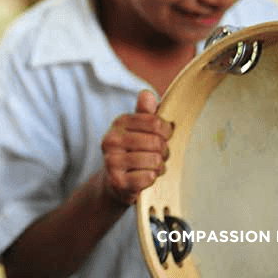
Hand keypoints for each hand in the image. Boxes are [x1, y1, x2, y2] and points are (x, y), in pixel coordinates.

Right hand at [100, 89, 171, 205]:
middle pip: (156, 142)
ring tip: (153, 166)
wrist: (116, 182)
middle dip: (163, 151)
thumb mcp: (139, 129)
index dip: (166, 131)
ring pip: (154, 160)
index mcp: (119, 123)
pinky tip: (146, 177)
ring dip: (159, 166)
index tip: (165, 136)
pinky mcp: (117, 182)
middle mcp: (111, 140)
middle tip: (159, 154)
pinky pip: (148, 177)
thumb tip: (147, 94)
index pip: (154, 122)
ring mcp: (112, 162)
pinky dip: (153, 178)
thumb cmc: (133, 152)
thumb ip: (146, 113)